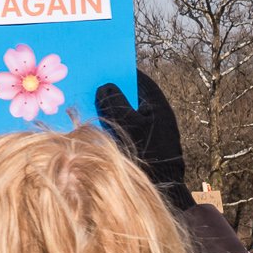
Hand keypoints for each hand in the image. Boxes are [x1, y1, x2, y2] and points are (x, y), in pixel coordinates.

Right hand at [95, 72, 192, 209]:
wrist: (163, 185)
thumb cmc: (149, 151)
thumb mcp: (128, 123)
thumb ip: (115, 102)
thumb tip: (104, 87)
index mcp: (158, 104)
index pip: (139, 80)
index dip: (121, 73)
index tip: (103, 68)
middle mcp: (157, 114)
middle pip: (132, 96)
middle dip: (112, 92)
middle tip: (91, 87)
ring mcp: (152, 130)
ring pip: (128, 113)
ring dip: (111, 110)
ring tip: (90, 107)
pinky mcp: (145, 143)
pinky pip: (126, 128)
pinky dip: (113, 125)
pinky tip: (98, 128)